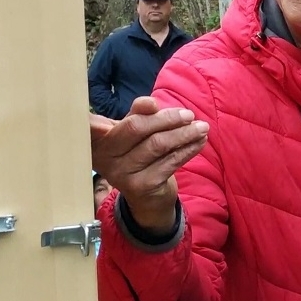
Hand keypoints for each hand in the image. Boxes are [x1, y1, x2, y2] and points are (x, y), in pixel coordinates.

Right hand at [90, 97, 208, 231]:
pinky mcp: (142, 186)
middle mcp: (104, 157)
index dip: (114, 114)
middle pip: (136, 128)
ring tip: (202, 127)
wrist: (144, 197)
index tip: (153, 104)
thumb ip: (138, 113)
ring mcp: (122, 173)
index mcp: (98, 139)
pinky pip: (170, 161)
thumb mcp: (132, 131)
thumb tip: (151, 103)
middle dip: (166, 118)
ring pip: (157, 145)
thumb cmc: (136, 153)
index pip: (100, 122)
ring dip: (184, 134)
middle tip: (189, 115)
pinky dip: (188, 149)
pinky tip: (200, 141)